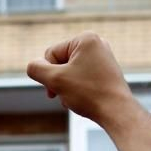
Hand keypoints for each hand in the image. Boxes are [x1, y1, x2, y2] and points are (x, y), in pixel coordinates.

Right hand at [27, 33, 142, 129]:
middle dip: (59, 81)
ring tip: (76, 98)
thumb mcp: (55, 80)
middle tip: (64, 96)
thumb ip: (36, 69)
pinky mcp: (107, 70)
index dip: (50, 74)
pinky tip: (83, 100)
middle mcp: (97, 43)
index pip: (51, 54)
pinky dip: (78, 88)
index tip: (57, 89)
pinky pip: (83, 76)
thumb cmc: (89, 94)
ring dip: (67, 87)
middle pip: (61, 62)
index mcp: (85, 38)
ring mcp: (103, 57)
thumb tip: (33, 66)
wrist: (117, 111)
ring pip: (71, 71)